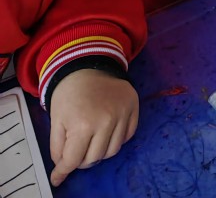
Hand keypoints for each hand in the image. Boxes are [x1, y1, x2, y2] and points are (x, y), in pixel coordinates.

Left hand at [48, 69, 138, 186]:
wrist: (88, 66)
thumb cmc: (69, 94)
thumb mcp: (56, 121)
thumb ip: (57, 149)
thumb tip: (61, 172)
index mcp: (83, 124)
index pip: (73, 160)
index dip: (63, 170)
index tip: (58, 176)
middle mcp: (106, 121)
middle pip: (94, 159)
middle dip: (81, 159)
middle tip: (76, 150)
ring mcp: (123, 114)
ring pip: (112, 151)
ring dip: (99, 152)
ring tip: (91, 141)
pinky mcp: (134, 107)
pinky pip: (127, 136)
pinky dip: (116, 140)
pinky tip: (107, 132)